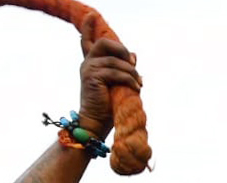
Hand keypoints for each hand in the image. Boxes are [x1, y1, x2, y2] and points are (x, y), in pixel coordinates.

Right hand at [78, 15, 142, 137]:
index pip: (87, 41)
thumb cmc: (108, 107)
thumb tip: (134, 55)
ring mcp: (89, 69)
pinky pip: (117, 73)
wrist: (96, 123)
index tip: (91, 15)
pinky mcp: (93, 77)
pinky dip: (130, 80)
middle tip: (133, 64)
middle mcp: (88, 63)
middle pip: (106, 43)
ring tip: (139, 84)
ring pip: (116, 60)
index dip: (88, 27)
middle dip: (123, 51)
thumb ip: (124, 69)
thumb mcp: (119, 84)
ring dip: (132, 72)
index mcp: (92, 63)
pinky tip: (136, 88)